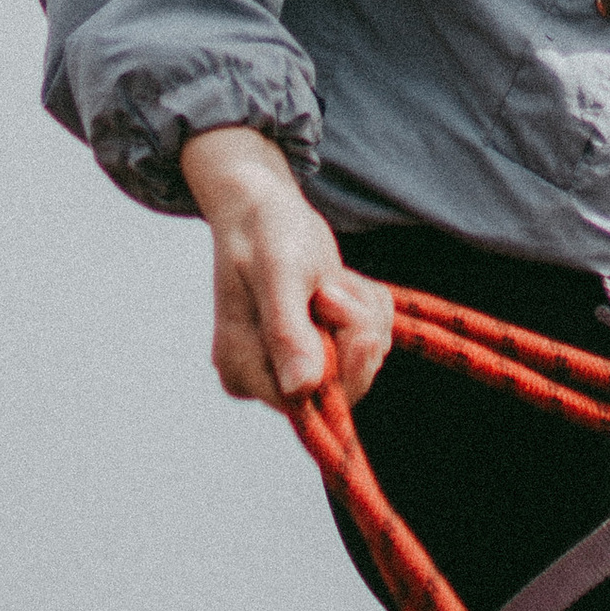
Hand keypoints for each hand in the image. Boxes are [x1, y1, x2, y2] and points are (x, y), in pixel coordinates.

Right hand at [179, 126, 394, 409]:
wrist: (264, 208)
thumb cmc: (266, 231)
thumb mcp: (280, 274)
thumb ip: (288, 331)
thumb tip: (300, 390)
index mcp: (242, 370)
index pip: (311, 402)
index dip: (345, 362)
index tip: (344, 311)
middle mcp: (263, 378)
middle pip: (343, 386)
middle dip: (356, 329)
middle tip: (332, 285)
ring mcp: (291, 365)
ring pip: (362, 360)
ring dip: (363, 312)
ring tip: (331, 279)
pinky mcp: (315, 350)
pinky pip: (366, 344)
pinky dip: (366, 308)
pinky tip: (340, 283)